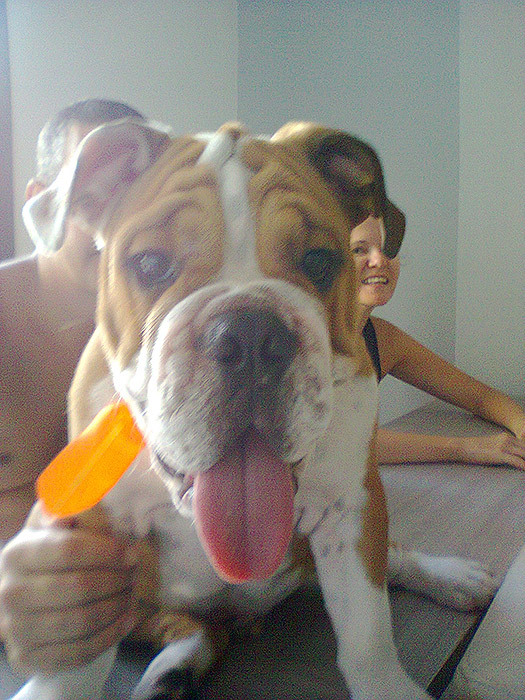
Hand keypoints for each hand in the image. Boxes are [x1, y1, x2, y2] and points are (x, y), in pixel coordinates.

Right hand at [0, 508, 140, 674]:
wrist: (15, 600)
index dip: (106, 551)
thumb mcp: (47, 527)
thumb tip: (76, 503)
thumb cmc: (43, 557)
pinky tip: (126, 620)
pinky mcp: (29, 657)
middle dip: (116, 580)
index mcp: (19, 553)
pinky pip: (78, 652)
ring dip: (116, 607)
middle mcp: (12, 592)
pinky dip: (109, 636)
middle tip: (134, 575)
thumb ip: (63, 509)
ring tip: (131, 595)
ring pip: (81, 621)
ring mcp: (18, 629)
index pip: (69, 550)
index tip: (131, 553)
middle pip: (79, 588)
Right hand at [459, 432, 524, 469]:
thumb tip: (507, 456)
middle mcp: (507, 439)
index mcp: (505, 437)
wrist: (463, 447)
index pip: (524, 444)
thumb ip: (501, 447)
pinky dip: (523, 466)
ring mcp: (504, 446)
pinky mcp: (500, 454)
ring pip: (524, 454)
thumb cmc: (474, 448)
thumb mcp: (491, 444)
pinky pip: (518, 461)